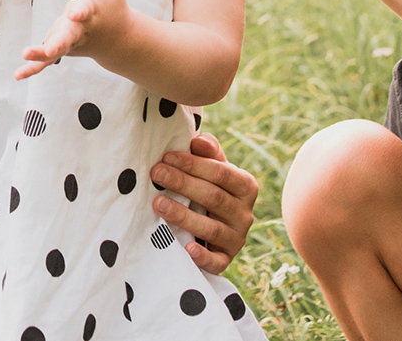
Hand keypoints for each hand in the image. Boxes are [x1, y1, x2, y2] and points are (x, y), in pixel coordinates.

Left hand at [16, 0, 131, 77]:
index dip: (80, 10)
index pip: (84, 10)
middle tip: (50, 49)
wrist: (117, 40)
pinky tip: (18, 75)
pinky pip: (47, 62)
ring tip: (26, 54)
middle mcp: (80, 30)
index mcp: (91, 12)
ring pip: (55, 50)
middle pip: (68, 36)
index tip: (75, 11)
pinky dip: (33, 68)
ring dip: (41, 54)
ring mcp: (71, 43)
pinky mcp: (63, 50)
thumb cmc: (111, 7)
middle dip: (60, 41)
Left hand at [151, 133, 258, 274]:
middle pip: (214, 197)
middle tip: (156, 174)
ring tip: (158, 203)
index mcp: (245, 185)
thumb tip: (198, 141)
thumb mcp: (212, 168)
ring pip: (212, 228)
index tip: (166, 157)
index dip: (193, 164)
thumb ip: (208, 153)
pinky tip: (187, 248)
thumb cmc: (209, 188)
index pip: (220, 173)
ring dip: (183, 215)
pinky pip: (216, 262)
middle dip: (183, 184)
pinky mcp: (225, 259)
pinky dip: (202, 256)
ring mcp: (236, 238)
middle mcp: (245, 213)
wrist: (215, 226)